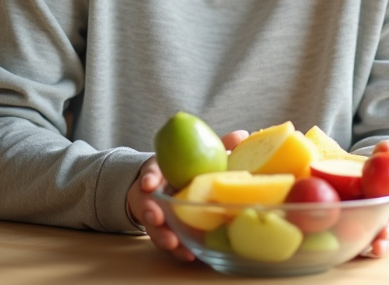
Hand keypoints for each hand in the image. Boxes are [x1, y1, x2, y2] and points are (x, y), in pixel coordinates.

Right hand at [128, 130, 248, 261]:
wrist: (167, 188)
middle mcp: (154, 194)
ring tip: (173, 243)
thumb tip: (242, 134)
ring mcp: (156, 214)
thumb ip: (218, 146)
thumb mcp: (197, 156)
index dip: (149, 177)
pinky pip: (167, 240)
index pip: (150, 171)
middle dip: (150, 211)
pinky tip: (188, 255)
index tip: (149, 183)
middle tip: (156, 217)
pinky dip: (177, 249)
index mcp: (160, 172)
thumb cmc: (185, 171)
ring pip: (153, 226)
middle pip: (146, 203)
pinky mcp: (164, 231)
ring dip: (162, 235)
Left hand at [362, 142, 388, 258]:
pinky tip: (367, 251)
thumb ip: (388, 149)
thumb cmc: (386, 166)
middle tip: (387, 227)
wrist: (378, 181)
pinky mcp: (384, 234)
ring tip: (377, 244)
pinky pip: (382, 244)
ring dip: (387, 239)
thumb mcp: (387, 154)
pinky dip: (375, 250)